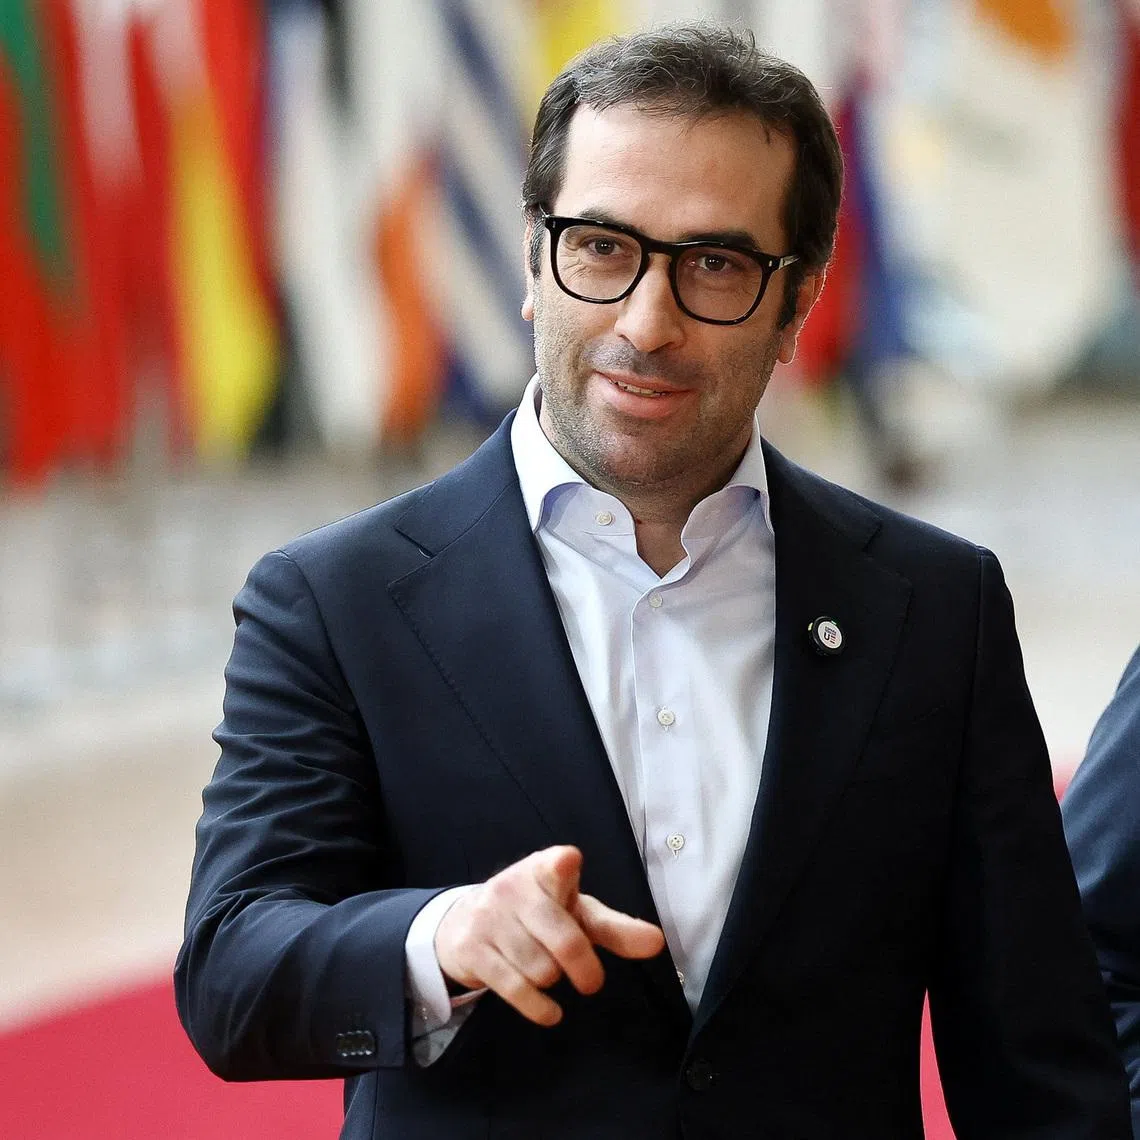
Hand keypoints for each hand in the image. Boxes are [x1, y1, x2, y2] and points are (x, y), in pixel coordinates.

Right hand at [434, 845, 664, 1026]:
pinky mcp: (470, 949)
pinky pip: (515, 989)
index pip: (556, 866)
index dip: (562, 866)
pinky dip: (539, 1008)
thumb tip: (657, 944)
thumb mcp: (575, 913)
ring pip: (541, 970)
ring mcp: (488, 918)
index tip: (567, 862)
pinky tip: (550, 1011)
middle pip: (565, 942)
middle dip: (585, 969)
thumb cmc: (537, 914)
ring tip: (546, 969)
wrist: (464, 922)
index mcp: (545, 870)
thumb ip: (615, 928)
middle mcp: (514, 888)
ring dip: (553, 980)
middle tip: (592, 982)